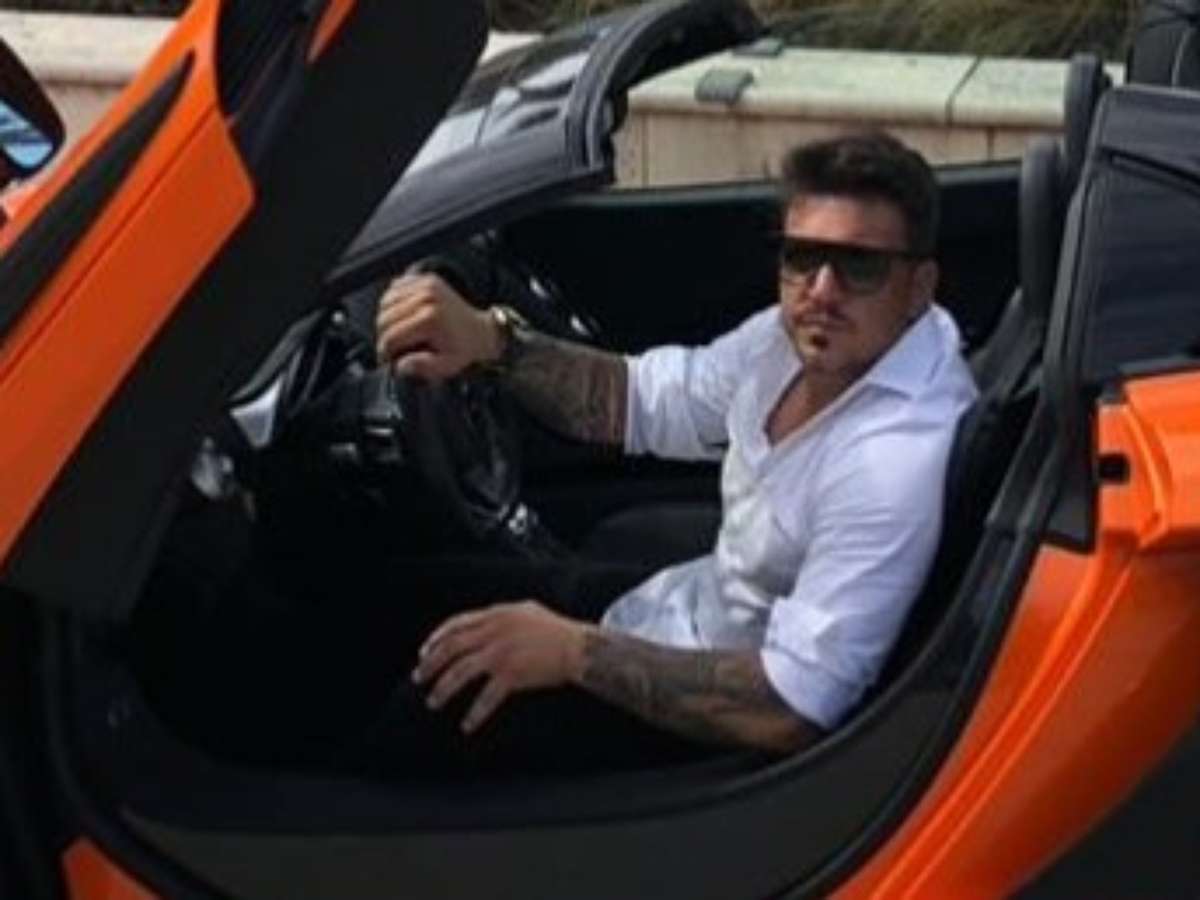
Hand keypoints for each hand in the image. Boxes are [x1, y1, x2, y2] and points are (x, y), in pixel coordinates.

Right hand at [375, 273, 501, 378]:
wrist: (481, 331)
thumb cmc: (462, 351)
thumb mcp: (446, 366)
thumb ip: (422, 367)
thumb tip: (399, 365)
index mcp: (430, 320)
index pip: (391, 337)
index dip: (385, 352)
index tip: (387, 360)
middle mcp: (427, 298)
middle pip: (385, 319)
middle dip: (383, 336)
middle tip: (389, 348)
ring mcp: (427, 285)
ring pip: (385, 302)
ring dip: (385, 319)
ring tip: (394, 332)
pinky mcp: (427, 278)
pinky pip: (395, 288)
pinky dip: (392, 302)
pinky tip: (400, 316)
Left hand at [412, 601, 588, 733]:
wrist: (578, 648)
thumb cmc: (555, 631)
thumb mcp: (525, 612)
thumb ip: (501, 617)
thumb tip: (483, 623)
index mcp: (496, 614)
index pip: (455, 624)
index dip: (435, 639)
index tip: (423, 653)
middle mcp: (494, 631)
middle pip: (451, 648)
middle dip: (430, 664)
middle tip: (418, 679)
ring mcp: (502, 653)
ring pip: (460, 672)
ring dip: (443, 689)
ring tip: (433, 701)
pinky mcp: (512, 674)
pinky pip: (486, 697)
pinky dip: (475, 713)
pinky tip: (467, 725)